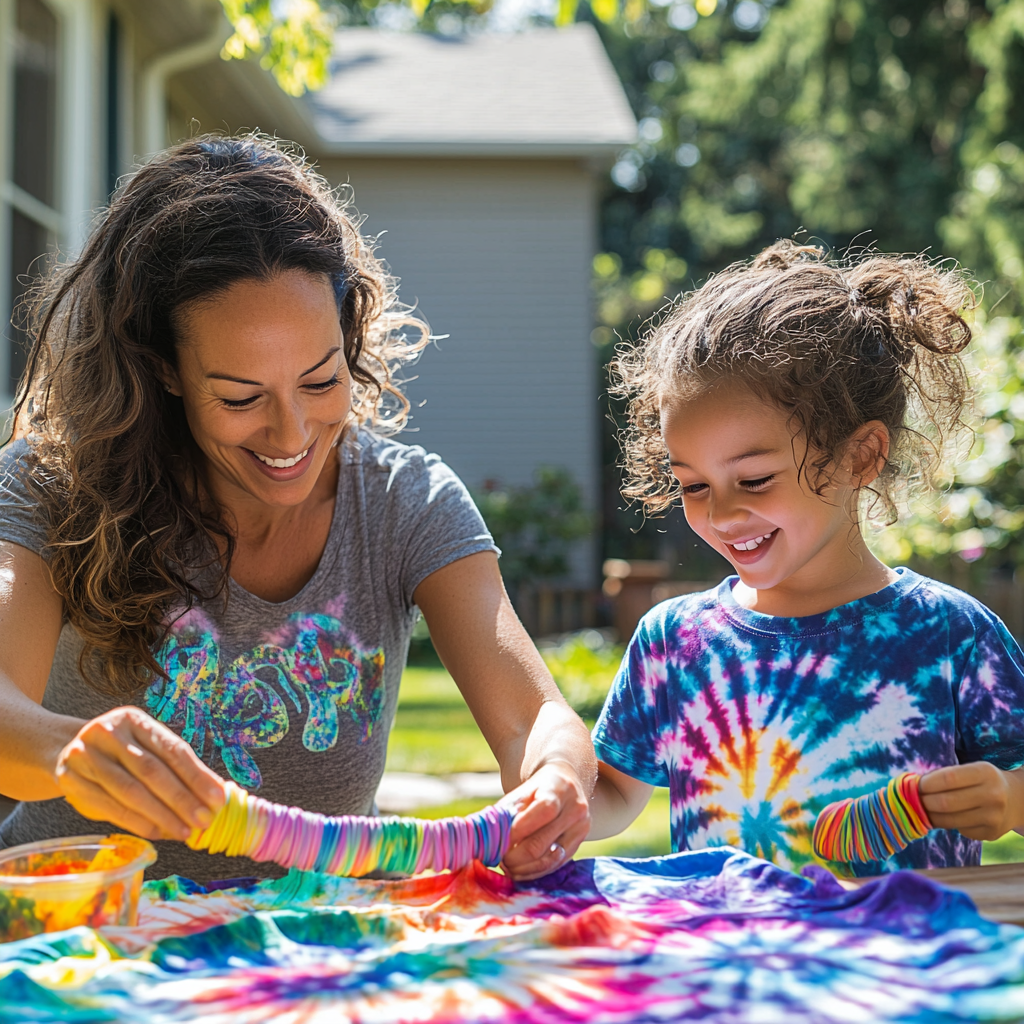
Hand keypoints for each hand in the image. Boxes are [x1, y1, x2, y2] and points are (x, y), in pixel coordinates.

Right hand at [55, 707, 225, 841]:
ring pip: (131, 791)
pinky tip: (158, 832)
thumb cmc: (121, 753)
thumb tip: (215, 796)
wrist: (67, 750)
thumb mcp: (146, 749)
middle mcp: (108, 733)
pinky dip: (138, 822)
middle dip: (182, 799)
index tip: (218, 798)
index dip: (197, 776)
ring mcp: (85, 756)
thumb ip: (176, 768)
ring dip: (162, 815)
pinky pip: (110, 807)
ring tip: (184, 831)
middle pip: (152, 771)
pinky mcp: (71, 780)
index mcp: (134, 719)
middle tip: (204, 821)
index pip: (172, 750)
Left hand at [501, 761, 590, 880]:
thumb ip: (507, 812)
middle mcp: (575, 810)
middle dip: (515, 856)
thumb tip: (489, 837)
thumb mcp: (523, 791)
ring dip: (523, 868)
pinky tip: (519, 871)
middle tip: (499, 858)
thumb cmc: (537, 789)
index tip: (498, 841)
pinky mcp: (578, 846)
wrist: (566, 785)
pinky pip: (555, 866)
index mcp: (560, 789)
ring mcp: (580, 830)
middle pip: (543, 842)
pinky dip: (534, 872)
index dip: (516, 831)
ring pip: (549, 860)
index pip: (542, 812)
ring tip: (506, 865)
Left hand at [919, 762, 1021, 840]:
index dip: (926, 783)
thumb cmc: (981, 781)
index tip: (913, 785)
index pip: (948, 778)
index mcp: (985, 773)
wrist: (1016, 800)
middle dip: (924, 802)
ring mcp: (994, 817)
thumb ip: (945, 777)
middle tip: (913, 800)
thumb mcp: (970, 770)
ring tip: (922, 810)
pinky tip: (945, 818)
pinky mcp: (990, 834)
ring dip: (930, 816)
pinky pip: (959, 830)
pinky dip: (946, 824)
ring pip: (949, 820)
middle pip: (946, 802)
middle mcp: (993, 795)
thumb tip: (912, 788)